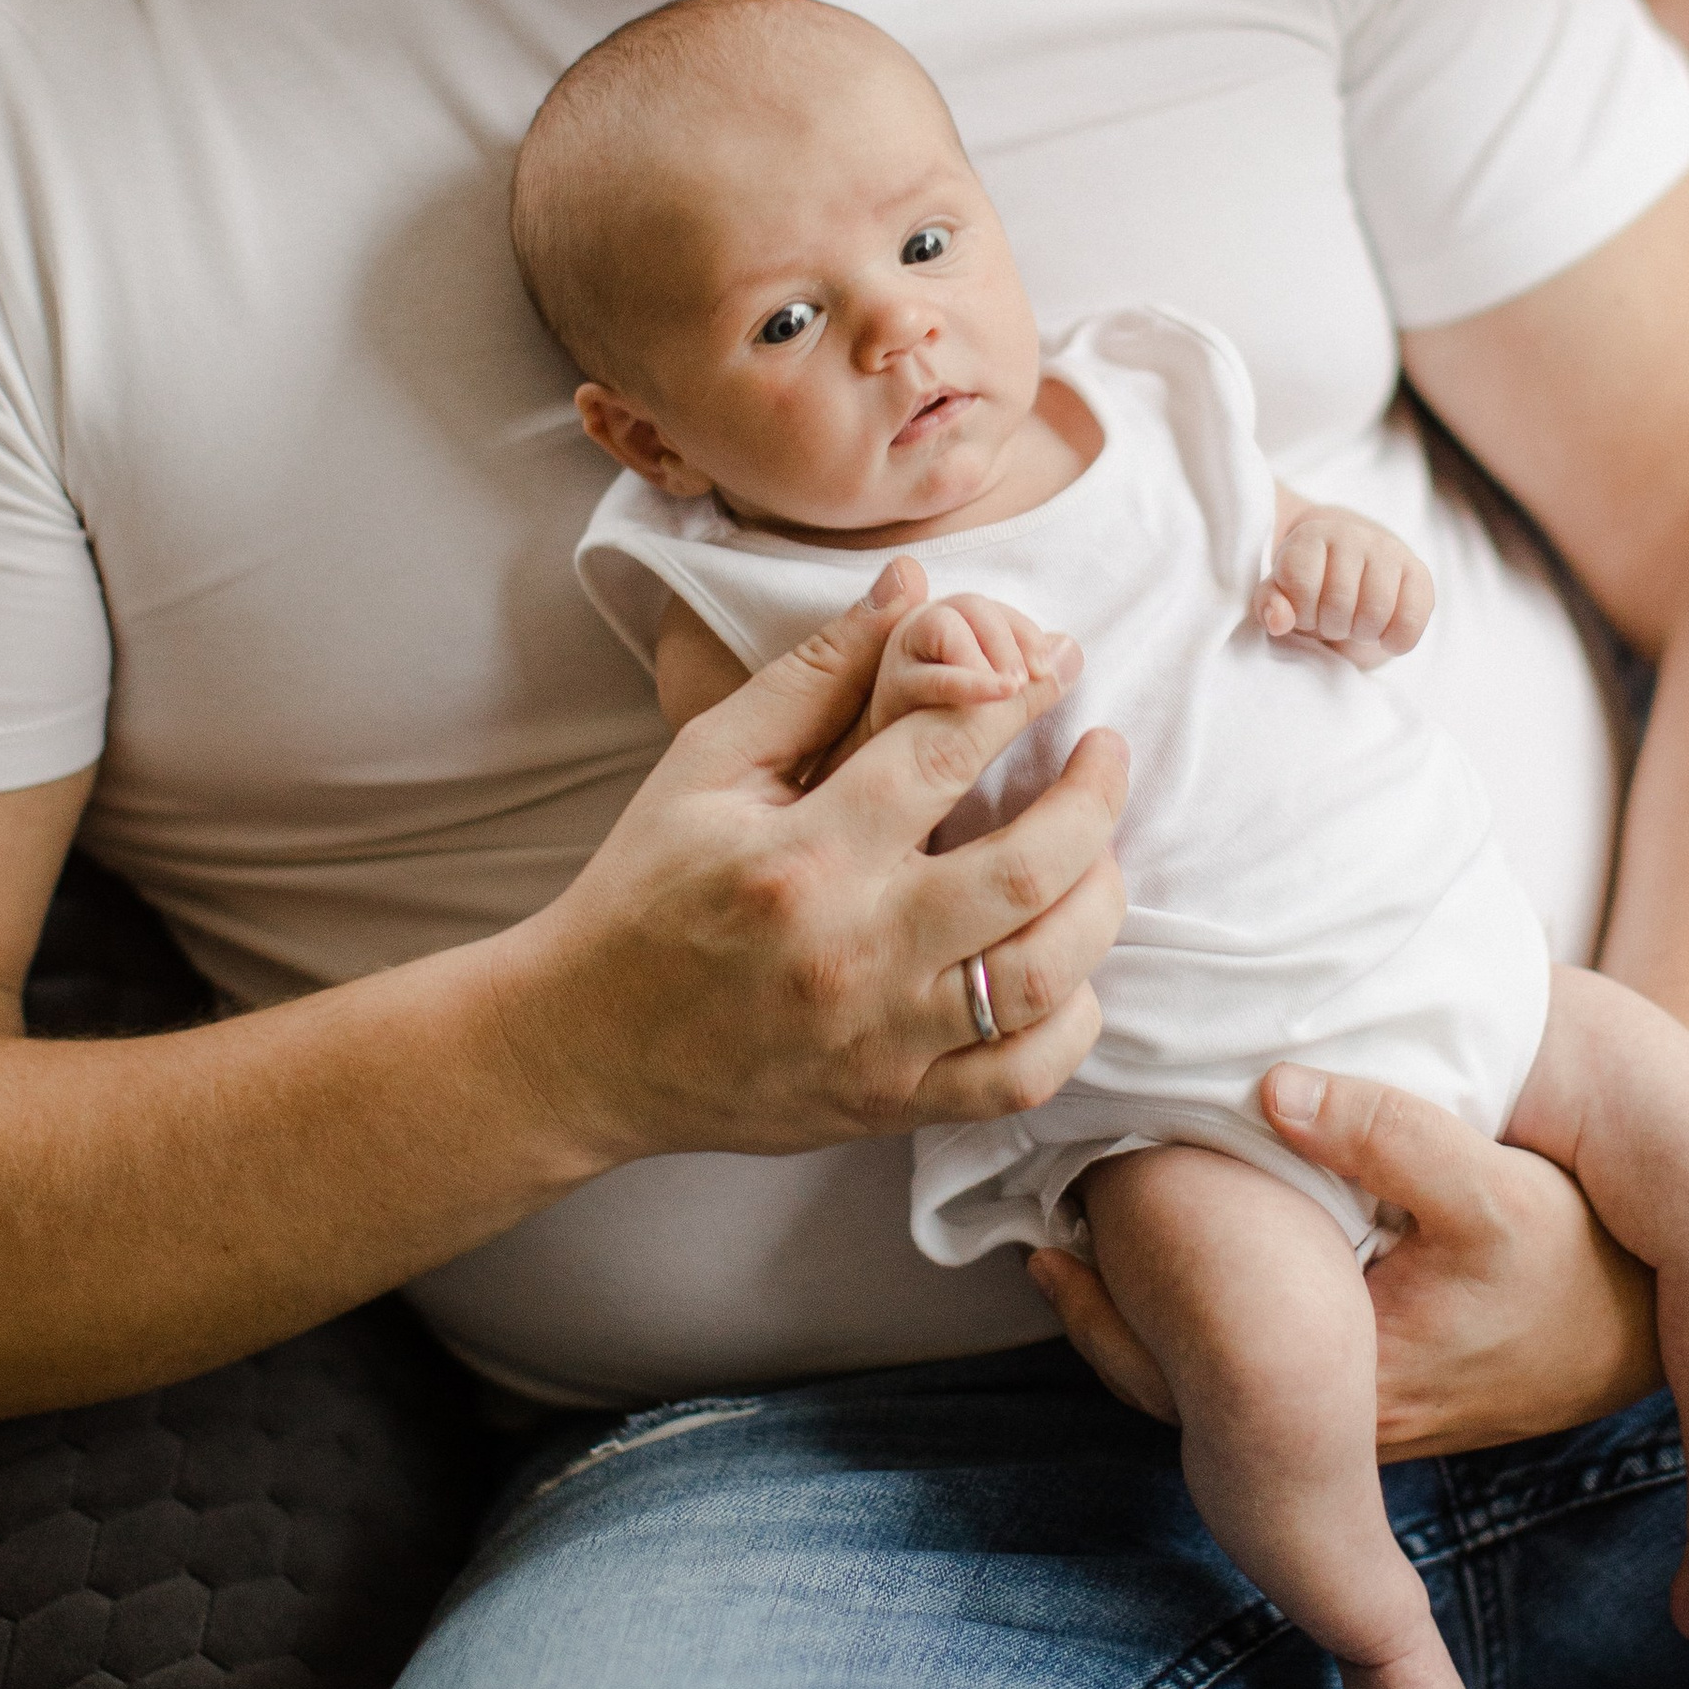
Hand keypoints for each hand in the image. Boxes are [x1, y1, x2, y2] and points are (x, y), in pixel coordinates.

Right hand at [502, 560, 1126, 1168]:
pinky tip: (1064, 967)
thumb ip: (818, 676)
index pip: (947, 751)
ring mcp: (880, 1039)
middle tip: (1104, 751)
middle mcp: (854, 948)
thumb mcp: (708, 764)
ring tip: (1098, 854)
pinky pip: (1022, 1078)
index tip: (1057, 666)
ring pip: (1044, 977)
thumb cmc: (645, 891)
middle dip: (1093, 796)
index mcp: (804, 852)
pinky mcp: (891, 1102)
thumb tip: (913, 586)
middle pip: (1029, 868)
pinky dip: (1071, 1022)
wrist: (584, 1048)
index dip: (1019, 697)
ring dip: (1098, 902)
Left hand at [1030, 1064, 1656, 1457]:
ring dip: (1142, 1300)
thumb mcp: (1490, 1188)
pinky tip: (1161, 1237)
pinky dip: (1193, 1305)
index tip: (1068, 1193)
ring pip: (1200, 1369)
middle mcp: (1326, 1424)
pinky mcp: (1350, 1388)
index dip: (1117, 1282)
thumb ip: (1386, 1132)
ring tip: (1073, 1214)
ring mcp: (1336, 1414)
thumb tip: (1270, 1087)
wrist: (1648, 1318)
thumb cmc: (1570, 1260)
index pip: (1188, 1357)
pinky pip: (1238, 1357)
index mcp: (1342, 1391)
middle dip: (1105, 1294)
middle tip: (1041, 1204)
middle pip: (1174, 1372)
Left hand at [1258, 506, 1431, 668]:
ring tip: (1355, 624)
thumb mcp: (1282, 593)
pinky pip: (1411, 620)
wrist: (1355, 567)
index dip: (1299, 610)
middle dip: (1331, 625)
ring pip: (1375, 612)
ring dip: (1361, 633)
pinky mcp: (1418, 573)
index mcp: (1312, 535)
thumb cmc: (1313, 585)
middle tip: (1331, 619)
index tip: (1303, 609)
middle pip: (1338, 602)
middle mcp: (1353, 534)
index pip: (1300, 582)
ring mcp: (1389, 551)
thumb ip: (1270, 603)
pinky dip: (1396, 640)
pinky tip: (1385, 637)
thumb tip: (1279, 621)